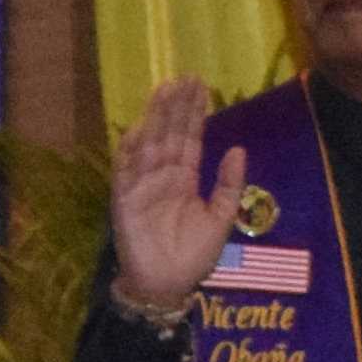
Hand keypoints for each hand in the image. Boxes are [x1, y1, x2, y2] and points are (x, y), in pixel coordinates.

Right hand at [106, 74, 244, 314]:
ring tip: (165, 90)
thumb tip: (237, 148)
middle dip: (176, 106)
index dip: (195, 113)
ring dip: (155, 118)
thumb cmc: (193, 256)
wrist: (168, 285)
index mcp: (184, 179)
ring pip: (149, 144)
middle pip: (169, 134)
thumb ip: (229, 184)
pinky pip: (126, 171)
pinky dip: (130, 150)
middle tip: (184, 76)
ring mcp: (142, 186)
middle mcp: (162, 176)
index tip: (201, 86)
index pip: (189, 138)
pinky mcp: (124, 200)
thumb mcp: (221, 217)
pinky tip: (138, 127)